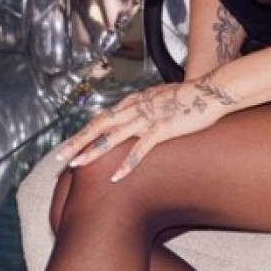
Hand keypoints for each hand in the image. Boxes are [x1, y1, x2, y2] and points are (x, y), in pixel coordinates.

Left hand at [55, 72, 237, 181]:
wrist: (209, 93)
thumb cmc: (186, 97)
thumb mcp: (159, 98)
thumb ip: (143, 106)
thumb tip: (132, 115)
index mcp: (134, 100)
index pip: (103, 117)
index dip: (85, 131)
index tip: (70, 144)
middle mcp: (136, 107)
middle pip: (101, 125)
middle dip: (79, 141)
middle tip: (61, 157)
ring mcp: (148, 118)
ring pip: (114, 136)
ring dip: (94, 151)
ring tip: (78, 164)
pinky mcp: (162, 128)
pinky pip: (141, 149)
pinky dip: (126, 163)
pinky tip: (116, 177)